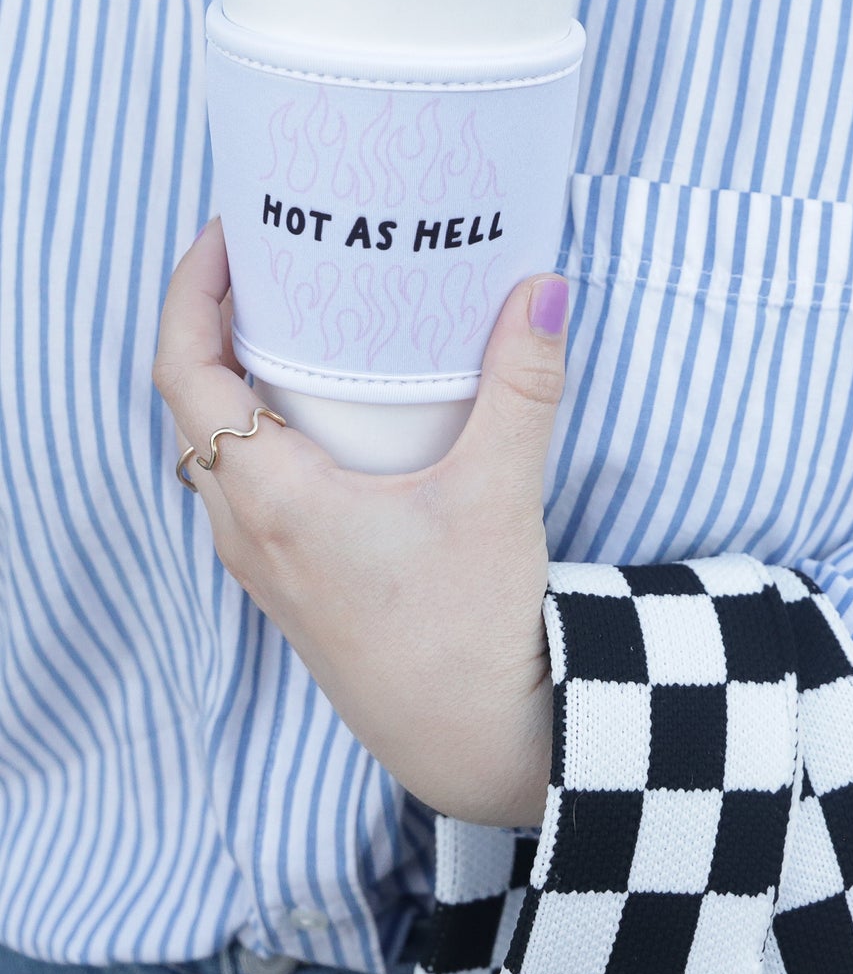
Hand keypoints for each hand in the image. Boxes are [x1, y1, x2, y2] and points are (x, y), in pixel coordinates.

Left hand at [153, 218, 566, 827]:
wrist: (474, 739)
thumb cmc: (471, 630)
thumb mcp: (499, 494)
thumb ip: (523, 386)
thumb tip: (544, 291)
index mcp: (276, 500)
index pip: (187, 373)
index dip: (191, 292)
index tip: (226, 233)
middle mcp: (250, 531)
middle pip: (193, 402)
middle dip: (215, 320)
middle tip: (269, 258)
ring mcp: (267, 562)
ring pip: (217, 447)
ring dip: (236, 376)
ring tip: (293, 320)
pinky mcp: (297, 581)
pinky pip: (250, 483)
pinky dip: (265, 426)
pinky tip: (328, 416)